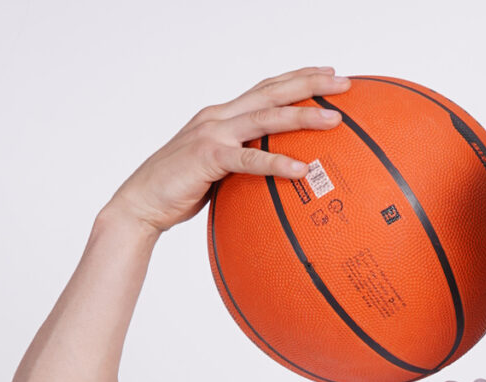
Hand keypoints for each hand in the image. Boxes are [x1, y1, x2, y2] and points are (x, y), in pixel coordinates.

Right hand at [104, 67, 350, 235]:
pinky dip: (277, 163)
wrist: (141, 203)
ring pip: (266, 117)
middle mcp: (220, 116)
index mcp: (223, 115)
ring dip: (303, 115)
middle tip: (345, 83)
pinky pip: (249, 160)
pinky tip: (302, 169)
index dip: (297, 77)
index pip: (266, 88)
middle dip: (311, 83)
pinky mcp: (209, 157)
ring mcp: (213, 133)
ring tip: (335, 119)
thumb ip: (240, 166)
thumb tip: (270, 179)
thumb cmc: (178, 192)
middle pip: (272, 91)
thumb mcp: (216, 174)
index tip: (328, 74)